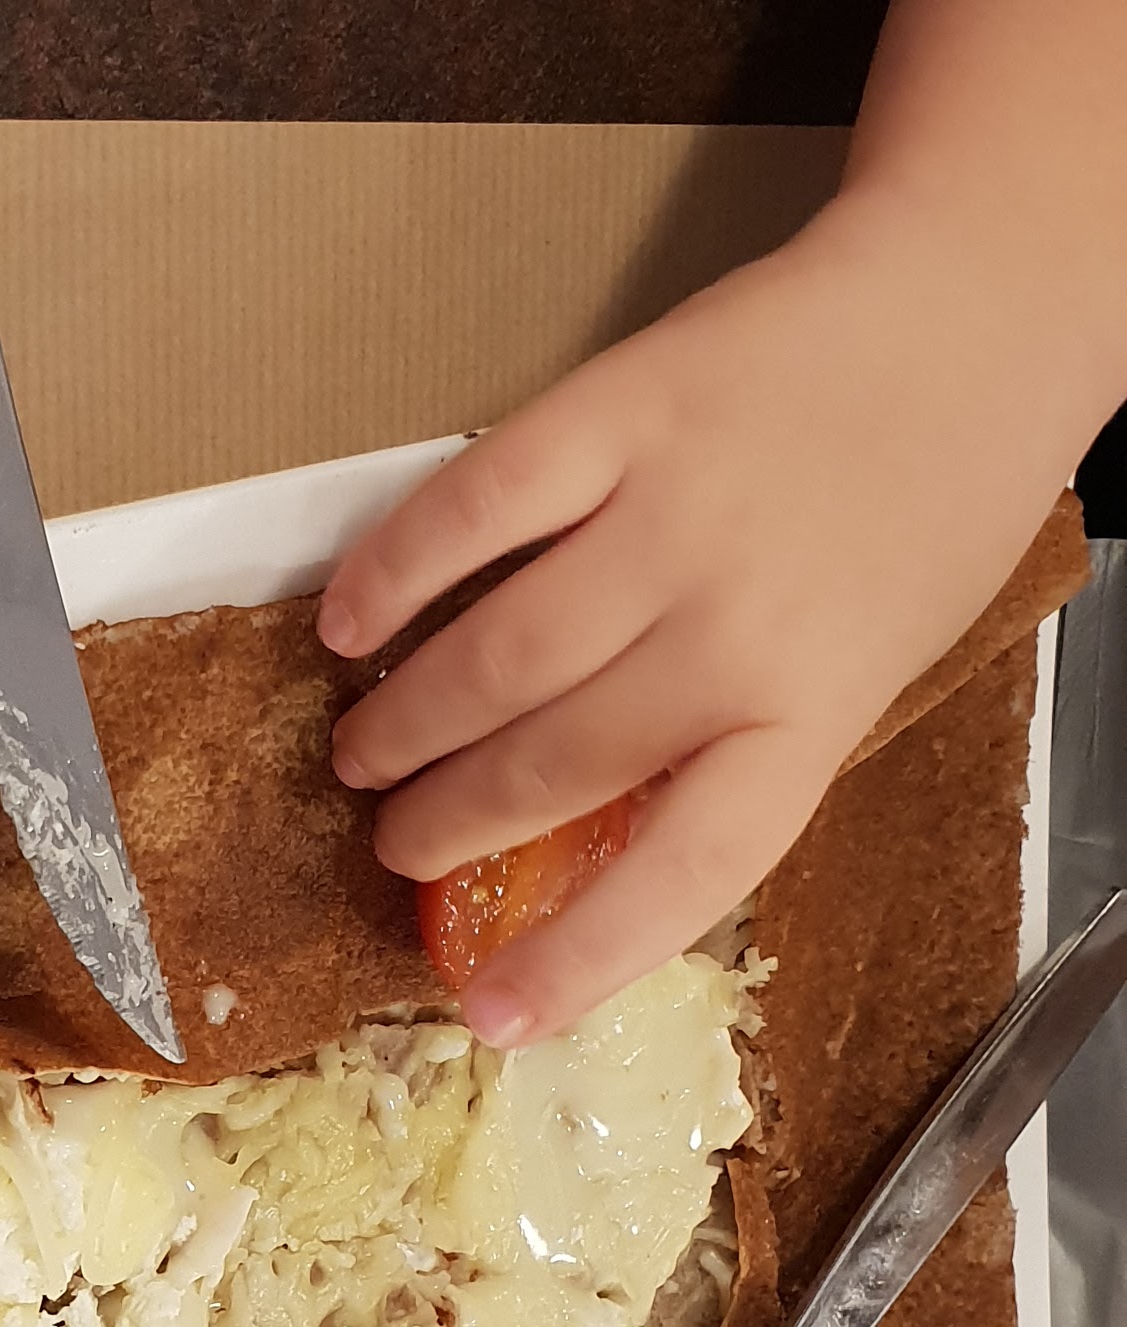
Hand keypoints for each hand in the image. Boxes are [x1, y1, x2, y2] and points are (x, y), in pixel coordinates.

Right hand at [318, 186, 1084, 1041]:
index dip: (577, 959)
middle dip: (450, 823)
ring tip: (363, 754)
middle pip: (555, 762)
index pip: (682, 870)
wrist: (976, 311)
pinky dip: (396, 571)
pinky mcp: (623, 411)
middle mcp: (738, 631)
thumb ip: (751, 735)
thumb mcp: (872, 661)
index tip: (493, 1016)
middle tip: (396, 844)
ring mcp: (675, 517)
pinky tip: (351, 620)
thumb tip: (600, 821)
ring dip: (410, 721)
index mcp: (814, 713)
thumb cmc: (932, 499)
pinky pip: (478, 507)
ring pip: (499, 656)